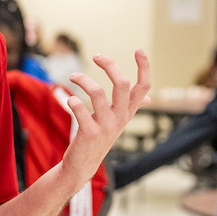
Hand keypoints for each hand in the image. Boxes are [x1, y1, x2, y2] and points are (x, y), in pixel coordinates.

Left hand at [61, 51, 151, 183]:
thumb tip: (147, 99)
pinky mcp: (90, 134)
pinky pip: (81, 110)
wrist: (83, 165)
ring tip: (73, 76)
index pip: (144, 87)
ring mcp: (106, 126)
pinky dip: (73, 101)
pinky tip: (69, 99)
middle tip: (96, 56)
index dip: (144, 67)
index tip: (139, 50)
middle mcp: (120, 118)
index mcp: (128, 111)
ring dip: (83, 80)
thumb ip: (131, 108)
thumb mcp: (118, 122)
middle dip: (110, 66)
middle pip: (122, 85)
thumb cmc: (99, 138)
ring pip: (98, 93)